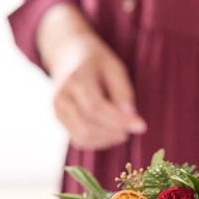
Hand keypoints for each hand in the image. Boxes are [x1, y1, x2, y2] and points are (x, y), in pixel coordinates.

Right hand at [38, 5, 146, 149]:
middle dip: (114, 132)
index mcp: (74, 79)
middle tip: (133, 128)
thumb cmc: (96, 63)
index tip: (141, 126)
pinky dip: (99, 142)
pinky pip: (80, 140)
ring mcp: (57, 111)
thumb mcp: (114, 68)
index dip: (119, 120)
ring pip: (82, 137)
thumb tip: (130, 118)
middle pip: (87, 126)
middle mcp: (60, 97)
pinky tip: (112, 133)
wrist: (68, 56)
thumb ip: (122, 93)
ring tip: (124, 130)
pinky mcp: (60, 121)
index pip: (95, 107)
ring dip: (107, 139)